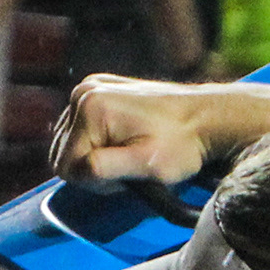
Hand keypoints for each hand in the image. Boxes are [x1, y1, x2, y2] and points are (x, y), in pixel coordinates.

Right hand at [50, 75, 269, 183]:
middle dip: (92, 169)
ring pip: (71, 143)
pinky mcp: (100, 88)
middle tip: (130, 169)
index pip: (66, 166)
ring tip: (130, 155)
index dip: (94, 182)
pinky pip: (81, 127)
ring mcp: (91, 87)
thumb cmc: (182, 145)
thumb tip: (74, 170)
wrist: (206, 116)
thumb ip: (105, 168)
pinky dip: (99, 141)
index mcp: (89, 108)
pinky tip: (126, 141)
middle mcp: (83, 92)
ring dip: (96, 156)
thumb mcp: (146, 165)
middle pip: (64, 153)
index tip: (126, 177)